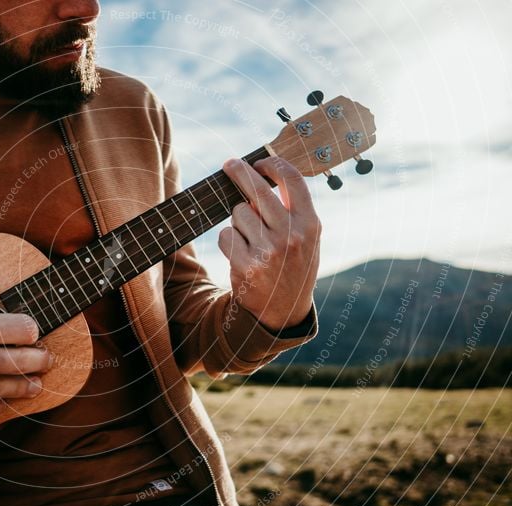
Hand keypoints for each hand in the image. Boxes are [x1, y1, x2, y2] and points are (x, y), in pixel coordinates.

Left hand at [218, 156, 320, 331]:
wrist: (283, 312)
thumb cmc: (293, 266)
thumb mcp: (307, 238)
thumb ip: (292, 209)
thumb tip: (260, 177)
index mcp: (310, 224)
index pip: (292, 180)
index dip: (272, 164)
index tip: (259, 161)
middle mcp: (291, 235)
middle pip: (258, 189)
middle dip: (239, 171)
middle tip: (229, 164)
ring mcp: (268, 251)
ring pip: (238, 213)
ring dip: (239, 221)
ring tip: (251, 240)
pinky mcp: (246, 266)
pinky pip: (225, 235)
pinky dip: (228, 241)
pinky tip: (241, 254)